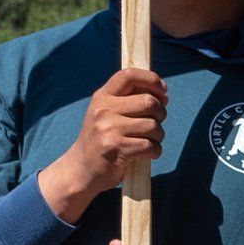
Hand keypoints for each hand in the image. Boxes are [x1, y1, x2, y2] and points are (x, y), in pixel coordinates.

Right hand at [39, 66, 166, 221]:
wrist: (81, 169)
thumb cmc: (100, 139)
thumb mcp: (106, 113)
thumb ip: (129, 101)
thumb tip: (162, 96)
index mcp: (102, 97)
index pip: (129, 75)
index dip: (151, 79)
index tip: (162, 90)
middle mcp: (103, 110)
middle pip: (149, 102)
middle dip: (160, 113)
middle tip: (155, 123)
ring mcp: (109, 129)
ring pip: (153, 126)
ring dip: (158, 136)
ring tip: (149, 141)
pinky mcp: (117, 149)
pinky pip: (150, 146)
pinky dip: (155, 151)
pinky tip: (147, 154)